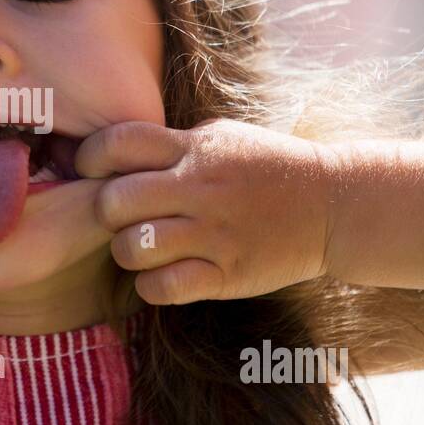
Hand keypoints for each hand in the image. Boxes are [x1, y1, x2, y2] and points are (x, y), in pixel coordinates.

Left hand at [75, 118, 333, 304]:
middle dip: (105, 213)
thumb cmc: (264, 168)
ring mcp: (215, 234)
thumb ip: (170, 143)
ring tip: (143, 249)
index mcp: (195, 149)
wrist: (332, 206)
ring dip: (127, 252)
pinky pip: (164, 287)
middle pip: (116, 200)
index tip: (91, 171)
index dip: (91, 157)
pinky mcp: (228, 274)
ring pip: (135, 247)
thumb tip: (110, 153)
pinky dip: (151, 286)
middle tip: (119, 219)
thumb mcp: (220, 137)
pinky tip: (162, 277)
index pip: (119, 143)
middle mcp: (201, 188)